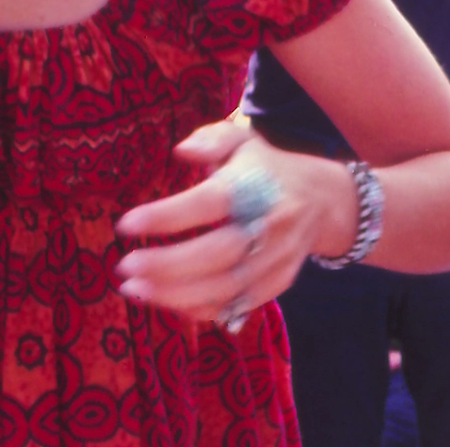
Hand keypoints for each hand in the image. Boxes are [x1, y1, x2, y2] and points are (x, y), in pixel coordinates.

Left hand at [115, 123, 347, 327]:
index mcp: (256, 184)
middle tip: (125, 267)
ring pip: (227, 287)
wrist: (324, 200)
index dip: (168, 216)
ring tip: (134, 290)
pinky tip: (167, 302)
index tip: (125, 224)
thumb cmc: (268, 167)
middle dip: (168, 265)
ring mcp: (277, 257)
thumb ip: (212, 139)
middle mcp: (270, 223)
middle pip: (218, 253)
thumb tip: (182, 151)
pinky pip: (238, 304)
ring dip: (177, 294)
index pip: (209, 203)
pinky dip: (202, 309)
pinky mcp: (279, 282)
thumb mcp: (243, 140)